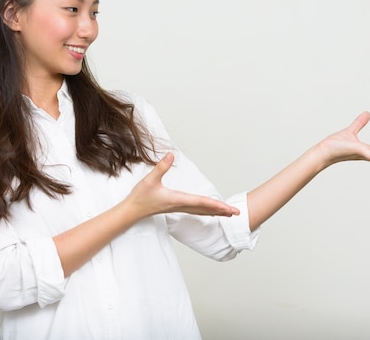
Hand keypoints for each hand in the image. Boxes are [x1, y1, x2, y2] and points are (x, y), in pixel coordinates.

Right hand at [125, 152, 240, 217]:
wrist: (132, 211)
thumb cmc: (141, 197)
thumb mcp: (150, 180)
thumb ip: (161, 167)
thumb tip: (171, 155)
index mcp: (178, 199)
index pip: (201, 202)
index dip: (215, 204)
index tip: (227, 208)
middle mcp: (181, 205)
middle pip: (205, 209)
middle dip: (221, 211)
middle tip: (236, 213)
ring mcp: (179, 208)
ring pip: (202, 211)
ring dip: (216, 212)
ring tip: (229, 213)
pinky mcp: (176, 207)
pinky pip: (196, 210)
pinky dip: (206, 211)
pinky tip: (211, 212)